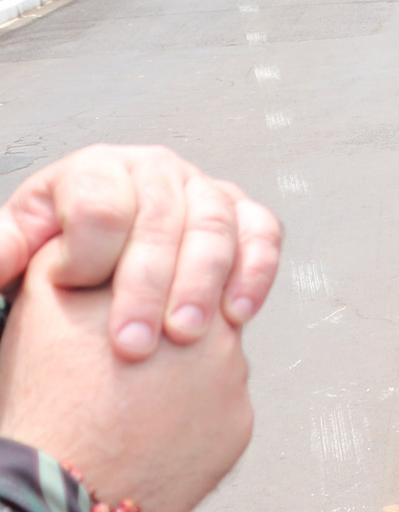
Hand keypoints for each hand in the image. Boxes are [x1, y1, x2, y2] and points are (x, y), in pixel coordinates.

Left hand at [0, 146, 283, 359]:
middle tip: (133, 342)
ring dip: (203, 284)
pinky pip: (261, 233)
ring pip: (215, 226)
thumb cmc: (61, 254)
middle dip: (149, 286)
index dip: (87, 253)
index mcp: (97, 170)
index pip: (101, 202)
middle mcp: (155, 171)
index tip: (71, 287)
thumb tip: (5, 256)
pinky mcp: (241, 215)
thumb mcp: (17, 247)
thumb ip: (5, 248)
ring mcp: (203, 190)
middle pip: (162, 219)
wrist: (103, 262)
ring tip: (184, 334)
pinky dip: (254, 272)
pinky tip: (236, 312)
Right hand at [0, 239, 252, 511]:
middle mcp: (210, 325)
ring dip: (184, 375)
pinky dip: (192, 420)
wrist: (65, 494)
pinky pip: (220, 411)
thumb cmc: (48, 406)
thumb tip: (106, 240)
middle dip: (173, 326)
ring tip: (131, 405)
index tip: (129, 315)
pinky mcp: (238, 422)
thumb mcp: (46, 308)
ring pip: (213, 363)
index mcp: (165, 288)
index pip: (179, 264)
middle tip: (132, 360)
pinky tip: (152, 434)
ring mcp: (231, 375)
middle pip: (201, 311)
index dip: (152, 286)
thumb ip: (86, 259)